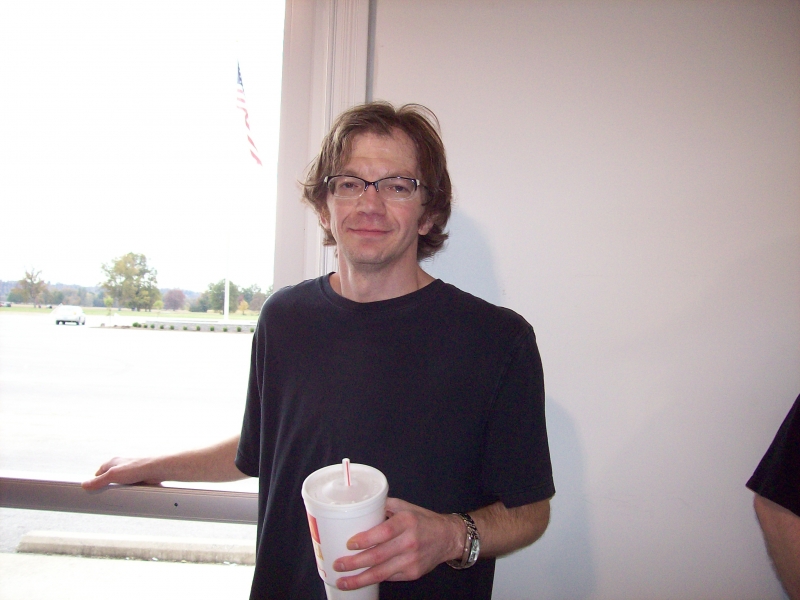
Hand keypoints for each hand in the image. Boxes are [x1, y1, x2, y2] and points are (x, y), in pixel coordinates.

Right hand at [81, 457, 162, 490]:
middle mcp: (122, 465)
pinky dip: (129, 490)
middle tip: (105, 495)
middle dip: (108, 486)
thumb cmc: (136, 468)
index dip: (95, 481)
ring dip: (119, 488)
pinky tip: (129, 495)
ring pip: (121, 482)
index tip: (92, 490)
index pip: (99, 472)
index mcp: (113, 462)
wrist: (156, 469)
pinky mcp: (139, 477)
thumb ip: (99, 481)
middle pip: (110, 477)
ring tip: (117, 496)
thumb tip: (84, 484)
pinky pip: (131, 485)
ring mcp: (131, 471)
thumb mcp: (113, 475)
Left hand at [332, 497, 463, 590]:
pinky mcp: (412, 573)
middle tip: (338, 565)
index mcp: (406, 521)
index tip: (349, 544)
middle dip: (355, 563)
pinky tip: (360, 580)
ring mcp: (411, 560)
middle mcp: (409, 542)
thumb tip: (359, 507)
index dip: (365, 540)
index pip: (383, 532)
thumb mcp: (406, 507)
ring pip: (381, 573)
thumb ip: (384, 506)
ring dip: (359, 579)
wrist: (447, 538)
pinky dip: (373, 579)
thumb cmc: (423, 520)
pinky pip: (389, 577)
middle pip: (378, 556)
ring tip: (342, 581)